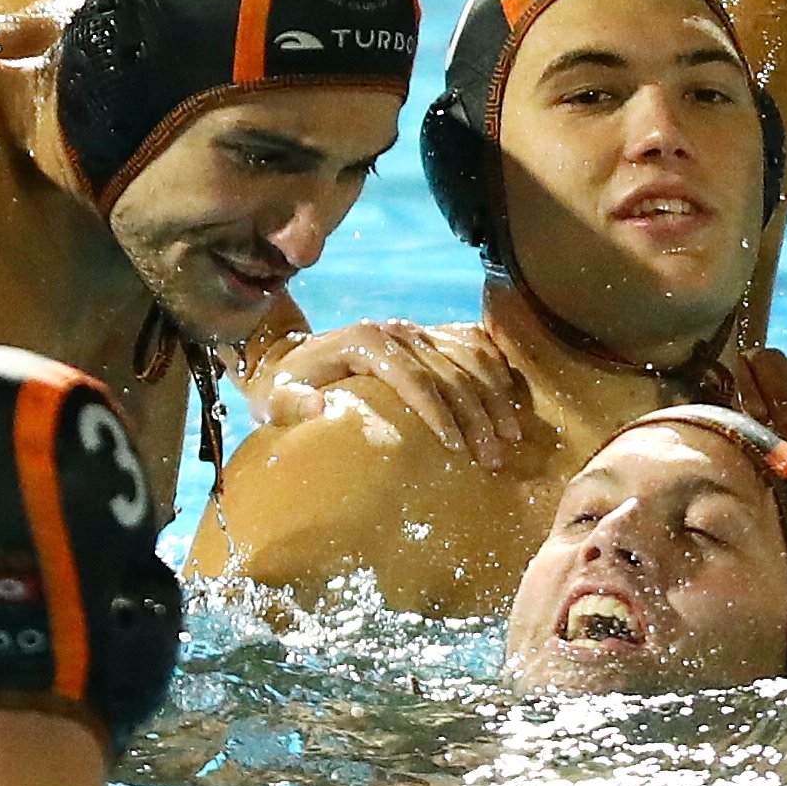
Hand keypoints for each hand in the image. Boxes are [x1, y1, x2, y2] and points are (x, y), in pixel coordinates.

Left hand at [253, 318, 538, 467]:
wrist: (288, 354)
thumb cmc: (282, 386)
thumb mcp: (275, 398)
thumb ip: (294, 404)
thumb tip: (321, 409)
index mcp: (366, 342)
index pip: (415, 379)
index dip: (440, 413)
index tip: (456, 448)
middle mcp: (397, 330)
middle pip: (449, 373)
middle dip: (476, 416)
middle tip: (493, 456)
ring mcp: (416, 330)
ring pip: (469, 359)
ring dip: (494, 397)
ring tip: (511, 435)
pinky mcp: (426, 334)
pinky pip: (472, 345)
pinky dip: (495, 369)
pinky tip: (512, 397)